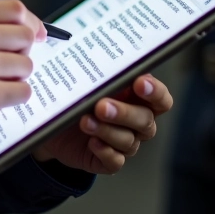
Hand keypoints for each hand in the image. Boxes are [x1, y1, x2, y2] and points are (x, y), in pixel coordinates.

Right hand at [0, 0, 45, 171]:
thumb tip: (18, 28)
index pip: (15, 9)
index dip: (30, 23)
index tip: (35, 34)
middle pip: (26, 35)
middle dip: (22, 53)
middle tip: (8, 66)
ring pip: (27, 66)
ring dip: (15, 79)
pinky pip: (23, 92)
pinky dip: (13, 99)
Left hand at [31, 74, 172, 173]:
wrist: (54, 124)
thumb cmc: (77, 95)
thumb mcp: (86, 79)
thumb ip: (98, 69)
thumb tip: (97, 52)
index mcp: (137, 98)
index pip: (160, 98)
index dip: (156, 92)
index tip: (140, 83)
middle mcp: (136, 122)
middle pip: (145, 121)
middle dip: (124, 113)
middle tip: (102, 105)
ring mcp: (124, 143)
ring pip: (128, 141)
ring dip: (107, 130)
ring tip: (85, 120)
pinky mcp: (108, 161)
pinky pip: (115, 161)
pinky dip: (105, 152)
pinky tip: (92, 142)